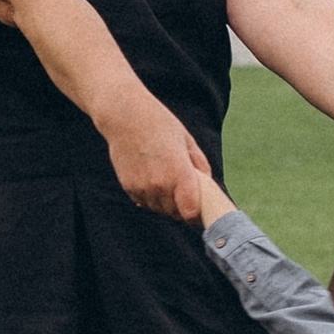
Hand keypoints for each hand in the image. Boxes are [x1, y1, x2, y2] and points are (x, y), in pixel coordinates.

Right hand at [102, 88, 213, 217]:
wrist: (125, 117)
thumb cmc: (160, 124)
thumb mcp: (187, 140)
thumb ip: (200, 165)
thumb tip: (208, 184)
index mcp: (179, 173)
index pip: (190, 212)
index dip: (196, 216)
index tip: (199, 212)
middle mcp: (160, 185)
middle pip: (175, 214)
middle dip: (182, 208)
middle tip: (184, 193)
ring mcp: (142, 188)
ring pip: (159, 209)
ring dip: (165, 203)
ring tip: (166, 181)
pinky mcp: (129, 188)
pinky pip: (144, 203)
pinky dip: (150, 197)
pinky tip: (151, 179)